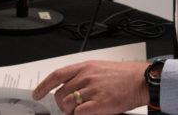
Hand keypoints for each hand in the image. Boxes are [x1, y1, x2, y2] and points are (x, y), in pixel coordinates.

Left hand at [32, 60, 147, 114]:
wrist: (140, 81)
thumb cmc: (123, 76)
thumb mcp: (99, 68)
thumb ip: (83, 76)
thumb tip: (68, 87)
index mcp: (85, 67)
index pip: (56, 76)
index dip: (43, 86)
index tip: (37, 94)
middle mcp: (86, 77)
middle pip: (60, 94)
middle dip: (61, 104)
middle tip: (70, 107)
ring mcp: (92, 90)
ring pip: (67, 105)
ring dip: (71, 111)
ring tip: (81, 110)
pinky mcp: (99, 104)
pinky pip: (79, 113)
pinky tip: (89, 112)